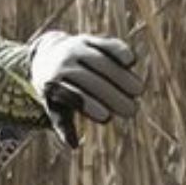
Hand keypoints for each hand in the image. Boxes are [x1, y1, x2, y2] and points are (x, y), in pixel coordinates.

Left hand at [30, 33, 142, 148]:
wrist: (47, 54)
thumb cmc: (56, 89)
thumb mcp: (54, 106)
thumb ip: (62, 124)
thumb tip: (73, 146)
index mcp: (52, 82)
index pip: (72, 95)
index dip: (89, 106)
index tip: (107, 118)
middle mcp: (62, 62)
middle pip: (89, 80)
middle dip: (112, 95)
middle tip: (132, 111)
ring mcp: (75, 48)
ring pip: (100, 62)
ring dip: (121, 76)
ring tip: (138, 91)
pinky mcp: (88, 38)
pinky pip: (104, 44)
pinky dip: (118, 51)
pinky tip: (132, 62)